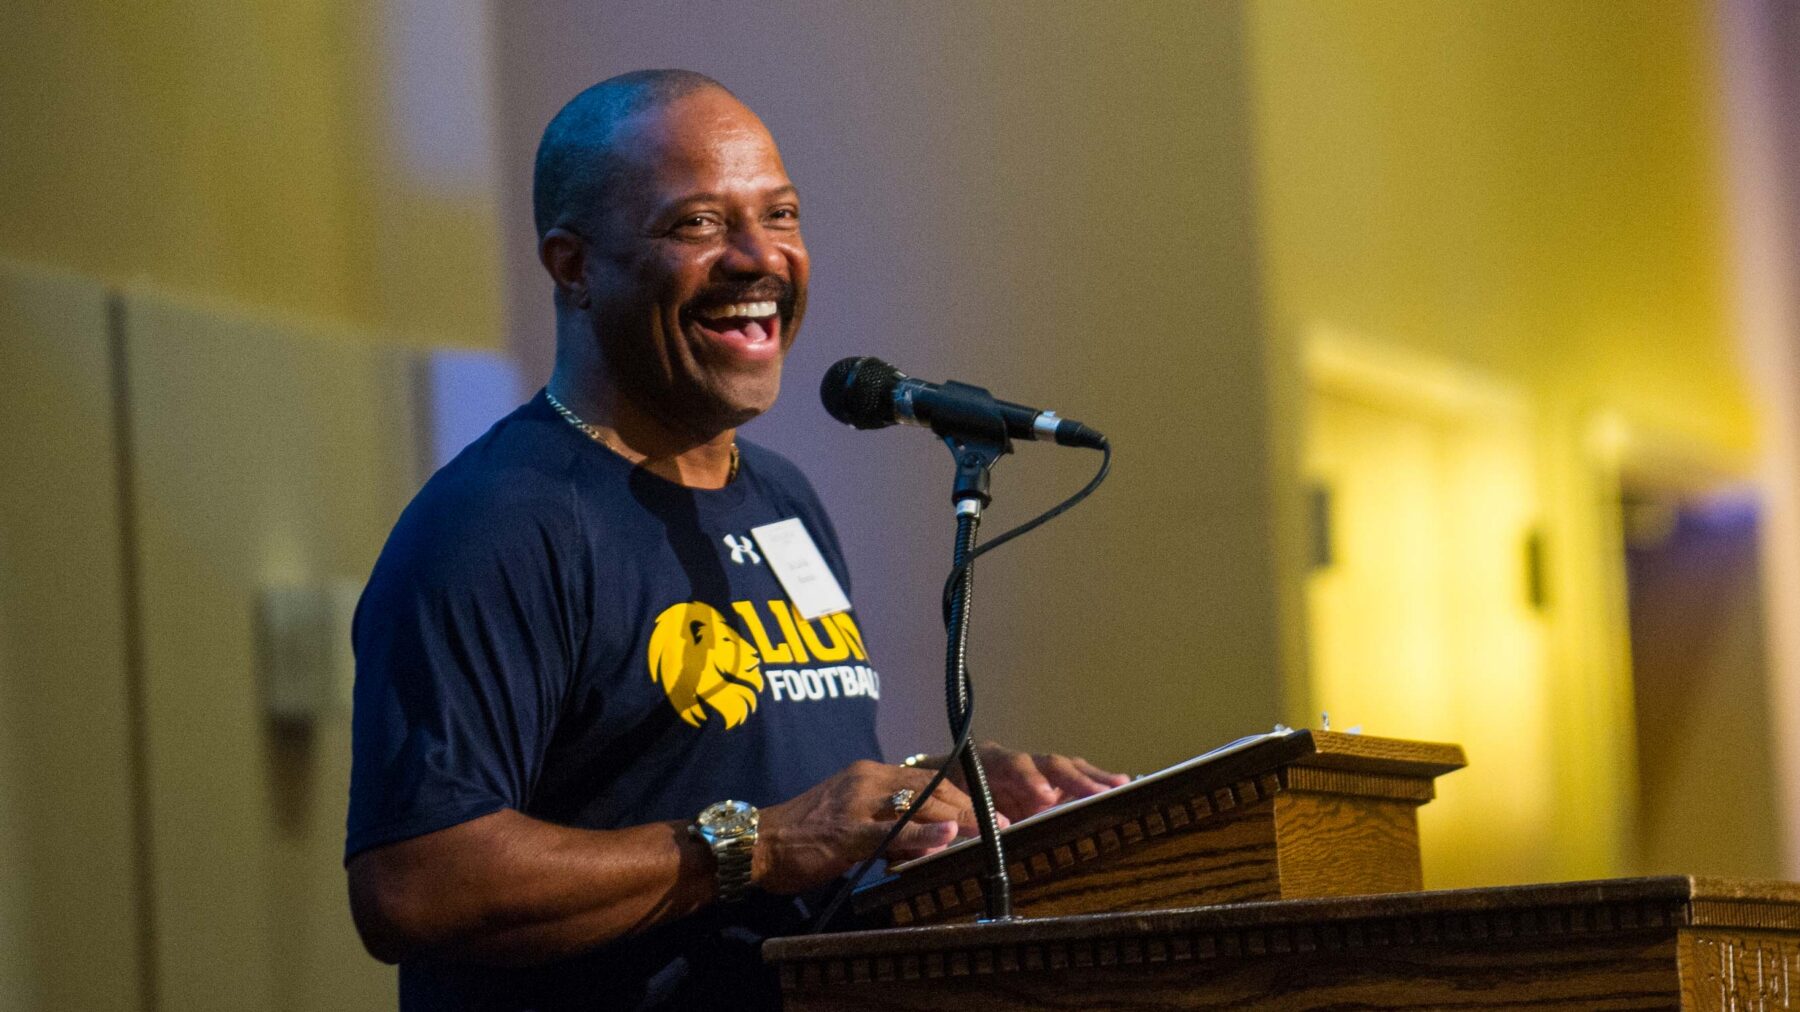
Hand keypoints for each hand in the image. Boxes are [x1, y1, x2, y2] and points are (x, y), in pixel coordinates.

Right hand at [752, 760, 990, 893]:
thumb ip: (887, 821)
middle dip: (970, 806)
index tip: (990, 811)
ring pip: (918, 803)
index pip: (927, 779)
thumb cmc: (803, 835)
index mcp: (868, 774)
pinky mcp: (846, 831)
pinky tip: (947, 836)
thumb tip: (926, 834)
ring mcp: (856, 805)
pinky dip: (923, 833)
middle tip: (1003, 823)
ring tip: (989, 830)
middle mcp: (866, 781)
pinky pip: (892, 831)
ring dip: (959, 817)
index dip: (962, 794)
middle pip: (931, 787)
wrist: (758, 843)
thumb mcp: (852, 818)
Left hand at [949, 742, 1129, 820]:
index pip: (1013, 764)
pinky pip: (1073, 781)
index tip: (1044, 797)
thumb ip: (967, 816)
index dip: (1029, 779)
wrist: (943, 778)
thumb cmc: (945, 793)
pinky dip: (1095, 784)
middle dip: (1075, 778)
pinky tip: (1119, 789)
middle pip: (1050, 764)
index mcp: (989, 762)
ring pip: (1067, 770)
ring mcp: (1035, 772)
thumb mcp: (949, 804)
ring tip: (1121, 787)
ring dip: (1094, 779)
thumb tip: (985, 833)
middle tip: (1100, 792)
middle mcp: (1019, 763)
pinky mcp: (1048, 785)